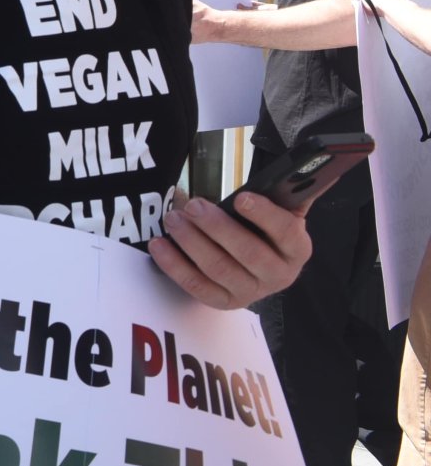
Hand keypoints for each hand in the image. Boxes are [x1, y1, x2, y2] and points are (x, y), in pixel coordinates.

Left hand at [150, 189, 310, 309]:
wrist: (258, 265)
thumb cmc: (265, 230)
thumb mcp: (282, 210)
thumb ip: (286, 190)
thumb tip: (305, 164)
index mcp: (296, 248)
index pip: (285, 232)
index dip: (264, 215)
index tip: (241, 198)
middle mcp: (279, 275)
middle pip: (248, 253)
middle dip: (217, 227)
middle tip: (193, 206)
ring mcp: (251, 292)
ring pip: (219, 269)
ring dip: (192, 242)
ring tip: (173, 219)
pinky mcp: (224, 301)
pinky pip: (197, 286)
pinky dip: (175, 266)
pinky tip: (160, 245)